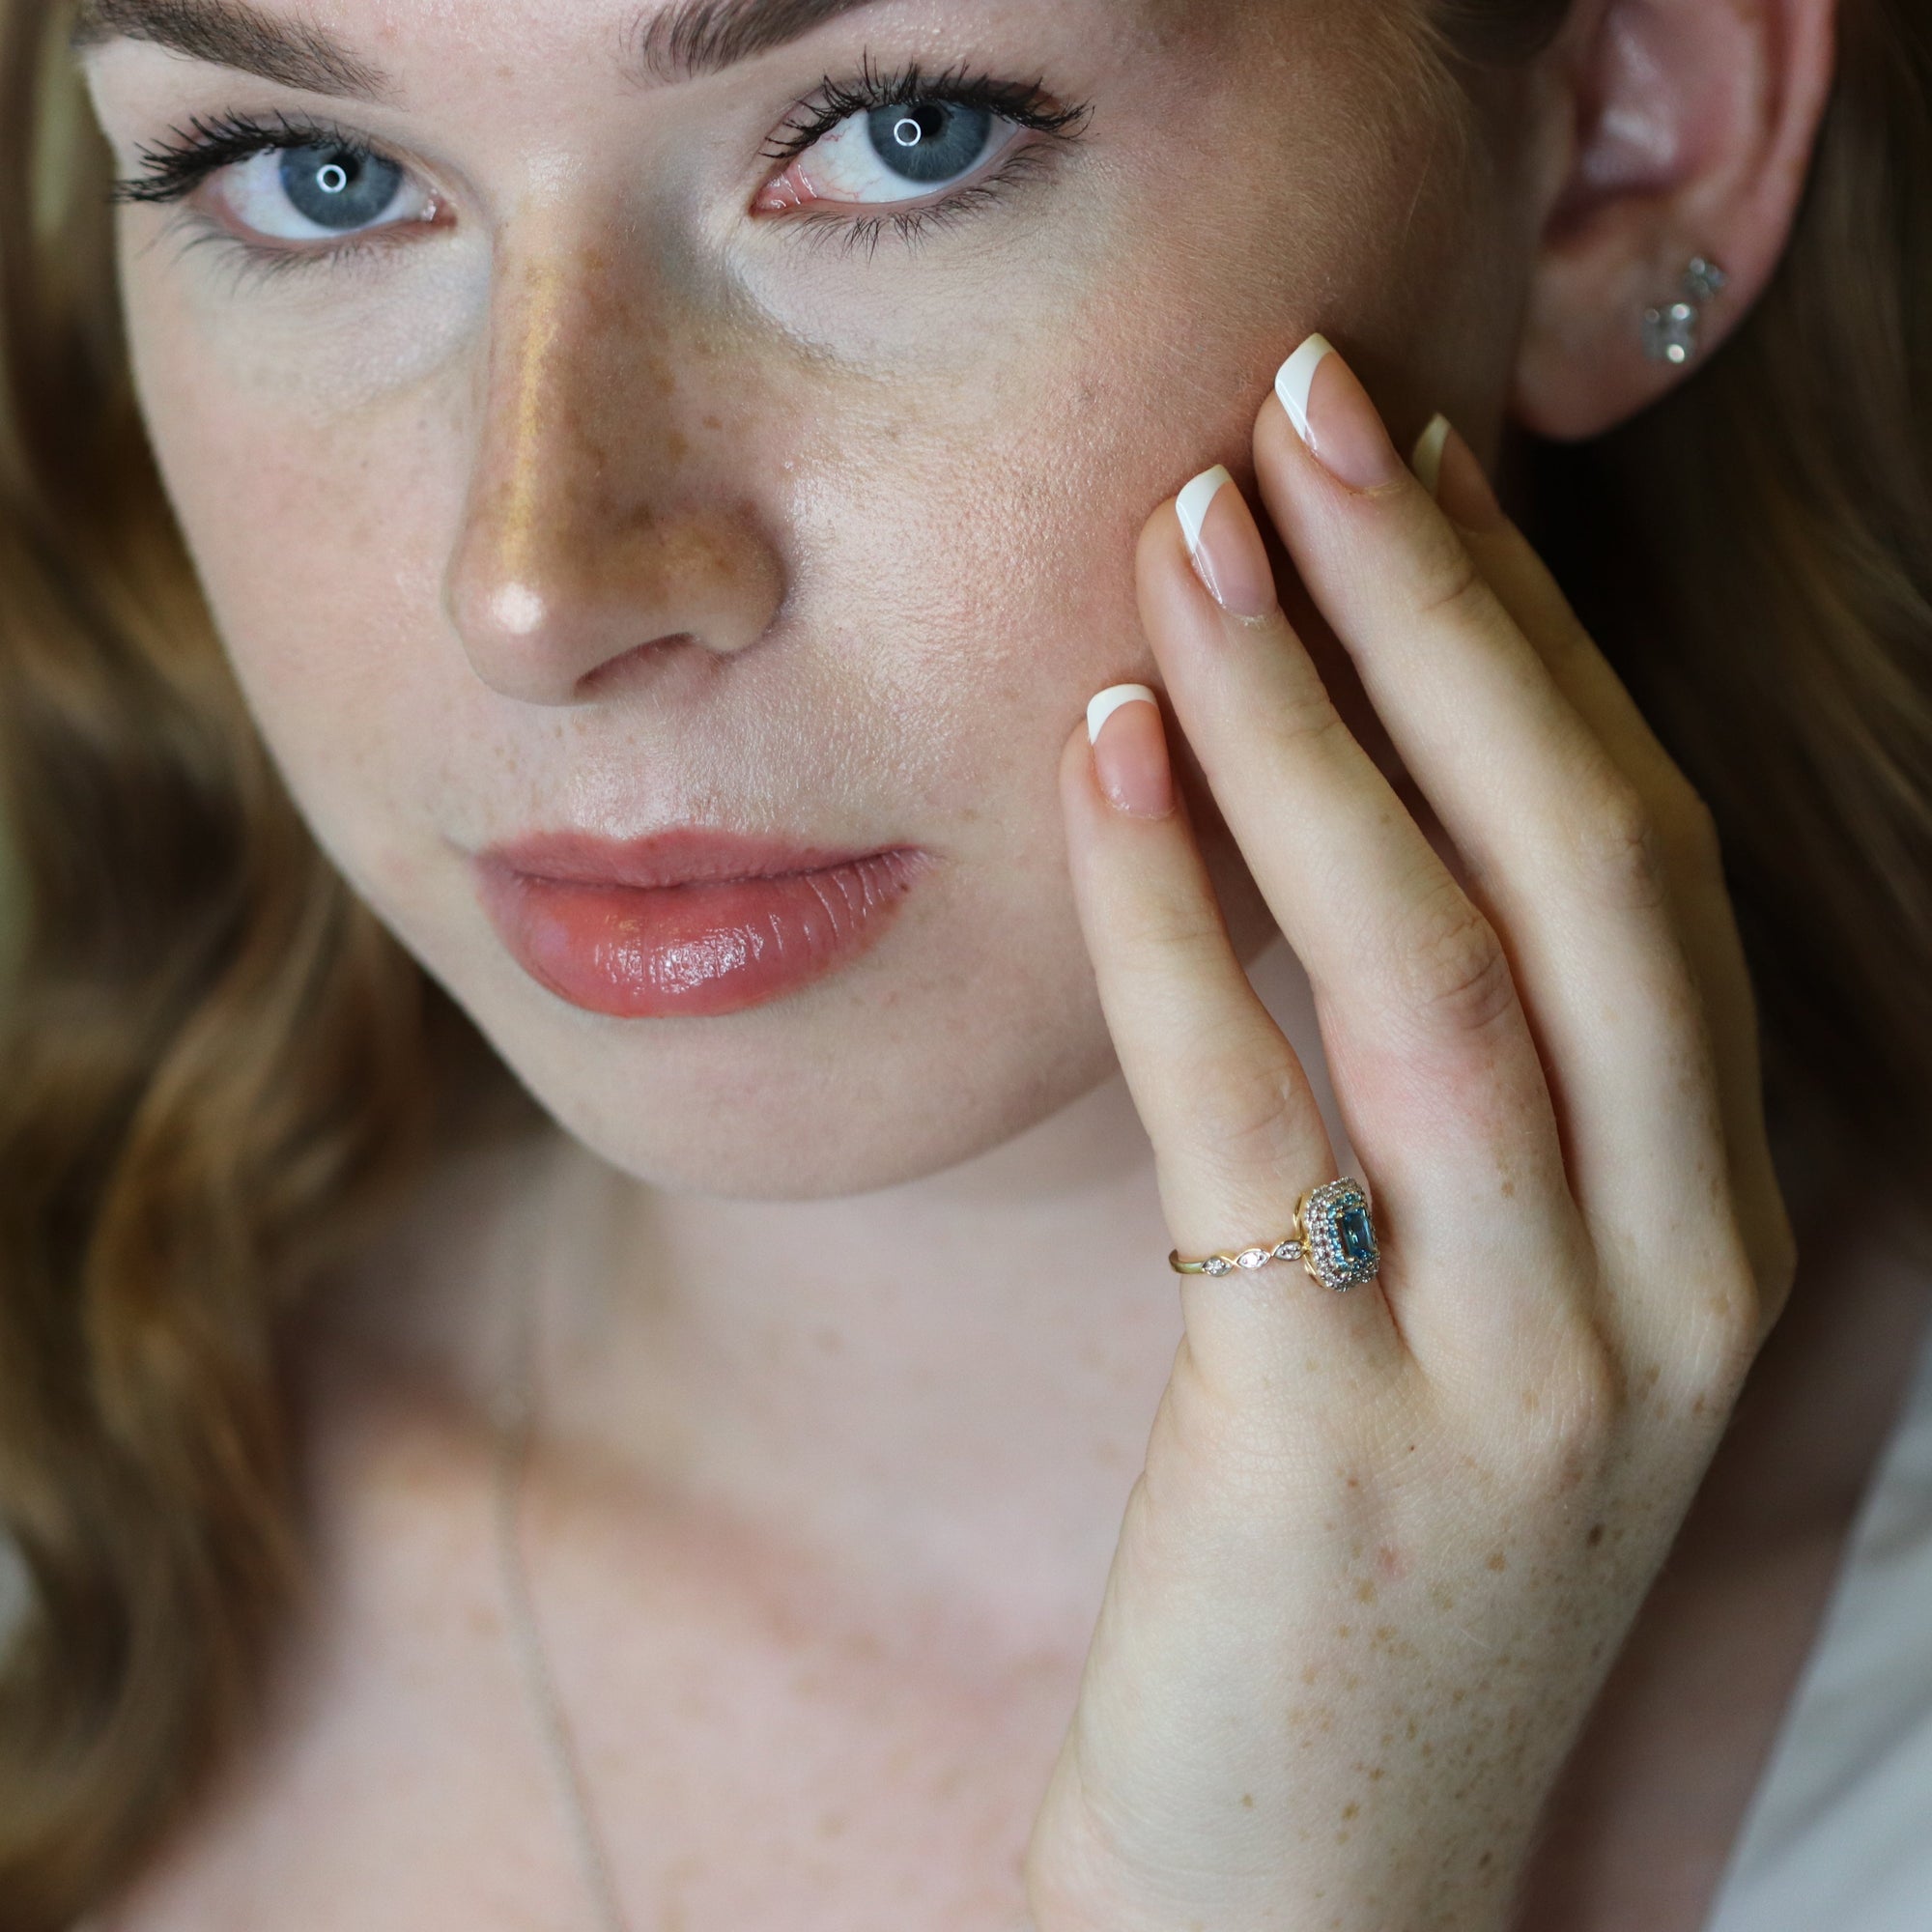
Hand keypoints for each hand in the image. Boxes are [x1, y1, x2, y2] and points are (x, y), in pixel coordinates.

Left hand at [1030, 335, 1794, 1930]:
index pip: (1641, 852)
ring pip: (1435, 962)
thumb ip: (1454, 1082)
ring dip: (1307, 718)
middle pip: (1578, 858)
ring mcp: (1523, 1363)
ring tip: (1184, 533)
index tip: (1413, 464)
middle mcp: (1666, 1269)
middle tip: (1306, 405)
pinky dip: (1174, 911)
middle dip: (1443, 610)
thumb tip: (1351, 800)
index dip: (1528, 636)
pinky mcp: (1333, 1444)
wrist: (1309, 1884)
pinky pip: (1248, 1113)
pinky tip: (1102, 753)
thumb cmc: (1369, 1556)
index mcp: (1712, 1210)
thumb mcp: (1468, 1299)